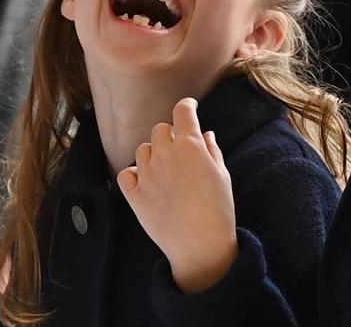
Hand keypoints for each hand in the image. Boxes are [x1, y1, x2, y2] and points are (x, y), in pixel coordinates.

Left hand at [118, 98, 237, 292]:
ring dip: (153, 153)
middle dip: (170, 135)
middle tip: (180, 149)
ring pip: (143, 150)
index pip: (183, 112)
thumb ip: (211, 150)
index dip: (187, 106)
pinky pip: (127, 174)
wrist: (200, 245)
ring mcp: (147, 174)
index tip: (189, 107)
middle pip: (160, 129)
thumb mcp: (222, 175)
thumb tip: (204, 134)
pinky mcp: (135, 195)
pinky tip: (146, 181)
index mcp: (190, 146)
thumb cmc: (218, 209)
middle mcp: (165, 154)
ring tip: (165, 169)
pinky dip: (134, 174)